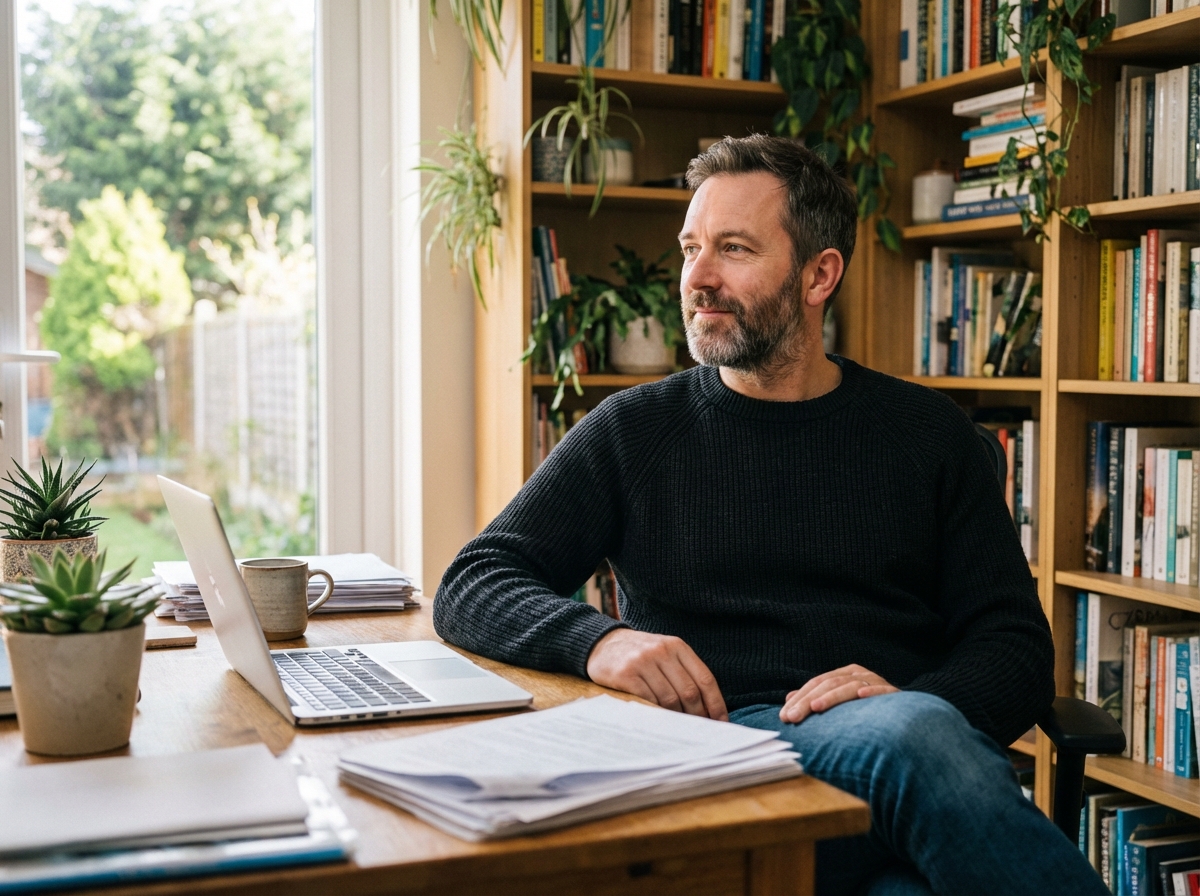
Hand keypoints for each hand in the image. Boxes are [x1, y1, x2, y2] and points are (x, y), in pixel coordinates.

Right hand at [586, 628, 727, 720]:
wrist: (601, 644)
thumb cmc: (639, 655)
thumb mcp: (664, 653)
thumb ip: (683, 673)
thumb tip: (706, 709)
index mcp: (677, 646)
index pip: (705, 678)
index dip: (715, 703)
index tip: (721, 722)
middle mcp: (662, 651)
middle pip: (689, 691)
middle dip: (698, 715)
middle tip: (699, 731)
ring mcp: (643, 661)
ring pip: (670, 698)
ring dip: (677, 718)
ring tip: (679, 729)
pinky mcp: (626, 673)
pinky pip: (648, 700)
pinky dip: (656, 713)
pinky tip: (659, 721)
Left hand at [780, 664, 897, 723]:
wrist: (907, 711)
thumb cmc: (869, 708)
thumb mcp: (842, 701)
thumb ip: (817, 698)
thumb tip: (789, 699)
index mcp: (845, 674)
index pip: (817, 683)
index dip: (799, 698)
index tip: (784, 716)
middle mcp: (859, 674)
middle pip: (829, 683)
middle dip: (807, 700)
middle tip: (792, 716)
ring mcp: (875, 681)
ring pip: (849, 686)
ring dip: (832, 696)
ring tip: (816, 707)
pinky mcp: (893, 693)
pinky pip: (882, 690)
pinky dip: (872, 691)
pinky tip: (861, 695)